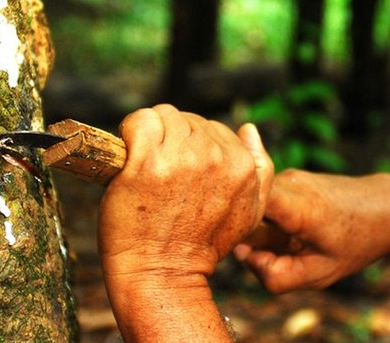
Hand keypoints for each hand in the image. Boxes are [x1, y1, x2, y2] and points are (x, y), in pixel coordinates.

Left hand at [97, 104, 273, 340]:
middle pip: (187, 120)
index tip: (180, 170)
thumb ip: (260, 168)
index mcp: (242, 166)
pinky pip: (139, 121)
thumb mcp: (251, 212)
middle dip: (172, 139)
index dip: (192, 147)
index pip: (213, 128)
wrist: (163, 274)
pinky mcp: (147, 162)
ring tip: (146, 165)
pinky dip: (130, 131)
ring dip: (151, 134)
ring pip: (163, 116)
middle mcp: (215, 157)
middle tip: (162, 173)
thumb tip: (249, 129)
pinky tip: (129, 157)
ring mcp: (181, 158)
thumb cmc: (202, 245)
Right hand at [235, 170, 389, 292]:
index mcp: (297, 206)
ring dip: (260, 230)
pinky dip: (270, 222)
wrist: (385, 208)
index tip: (235, 243)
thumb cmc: (357, 242)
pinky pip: (264, 203)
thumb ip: (277, 276)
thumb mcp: (321, 273)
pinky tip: (294, 233)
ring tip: (292, 243)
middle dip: (246, 235)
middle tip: (277, 254)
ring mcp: (286, 177)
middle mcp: (287, 182)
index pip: (245, 197)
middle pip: (244, 209)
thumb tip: (243, 256)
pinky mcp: (286, 179)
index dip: (232, 219)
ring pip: (253, 207)